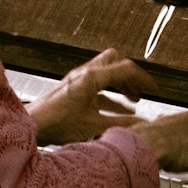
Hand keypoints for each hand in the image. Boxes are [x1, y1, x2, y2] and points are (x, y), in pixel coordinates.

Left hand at [28, 48, 158, 145]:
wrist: (33, 125)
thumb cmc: (58, 124)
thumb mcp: (94, 126)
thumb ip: (122, 124)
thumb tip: (144, 125)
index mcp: (92, 78)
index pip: (125, 69)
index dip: (143, 79)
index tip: (154, 89)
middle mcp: (85, 73)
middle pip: (115, 61)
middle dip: (131, 75)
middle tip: (141, 90)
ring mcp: (78, 79)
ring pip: (106, 72)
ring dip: (121, 84)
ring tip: (134, 99)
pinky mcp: (74, 89)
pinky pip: (98, 85)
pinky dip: (111, 94)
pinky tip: (119, 110)